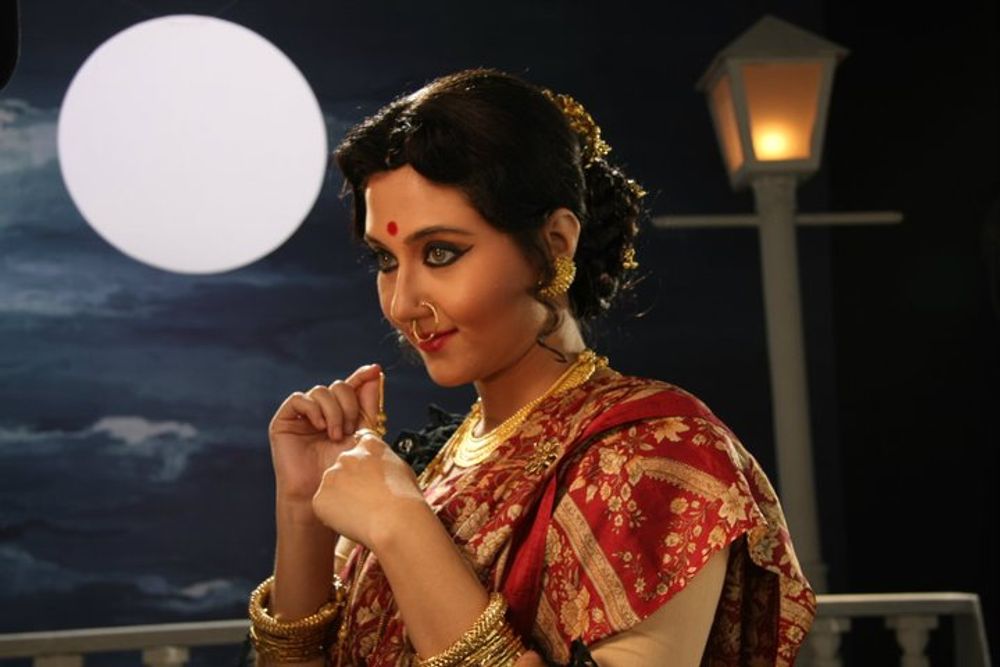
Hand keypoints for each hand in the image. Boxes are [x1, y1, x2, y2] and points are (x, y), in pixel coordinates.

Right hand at [268, 363, 382, 504]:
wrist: (320, 493)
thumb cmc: (341, 470)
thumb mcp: (361, 434)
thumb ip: (367, 404)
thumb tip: (375, 372)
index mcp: (340, 413)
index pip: (351, 387)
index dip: (361, 376)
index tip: (375, 370)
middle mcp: (321, 411)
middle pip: (338, 386)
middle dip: (348, 405)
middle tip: (350, 429)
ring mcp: (303, 415)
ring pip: (321, 391)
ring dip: (333, 411)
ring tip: (335, 435)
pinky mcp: (285, 420)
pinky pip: (299, 399)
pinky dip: (313, 409)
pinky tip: (320, 426)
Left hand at [311, 430, 425, 548]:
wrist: (396, 521)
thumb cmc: (406, 500)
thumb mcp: (403, 470)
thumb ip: (386, 463)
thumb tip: (382, 469)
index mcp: (369, 446)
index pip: (360, 444)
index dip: (364, 462)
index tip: (368, 474)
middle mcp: (347, 456)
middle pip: (343, 468)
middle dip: (350, 482)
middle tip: (366, 501)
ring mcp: (331, 476)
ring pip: (332, 488)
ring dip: (341, 499)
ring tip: (362, 514)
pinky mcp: (320, 497)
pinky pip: (323, 506)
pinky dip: (333, 515)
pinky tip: (352, 521)